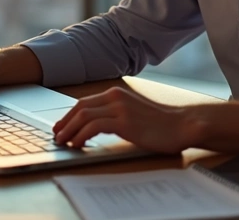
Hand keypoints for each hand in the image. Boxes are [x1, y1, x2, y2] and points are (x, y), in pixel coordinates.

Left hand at [53, 86, 195, 153]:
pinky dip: (81, 135)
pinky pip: (94, 127)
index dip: (69, 115)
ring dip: (69, 129)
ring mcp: (120, 108)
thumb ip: (115, 114)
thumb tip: (93, 125)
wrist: (182, 125)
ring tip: (62, 141)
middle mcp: (116, 96)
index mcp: (117, 93)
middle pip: (80, 107)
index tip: (61, 126)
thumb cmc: (161, 123)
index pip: (85, 102)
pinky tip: (78, 144)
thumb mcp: (134, 112)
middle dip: (65, 122)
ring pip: (83, 115)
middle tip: (56, 135)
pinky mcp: (124, 122)